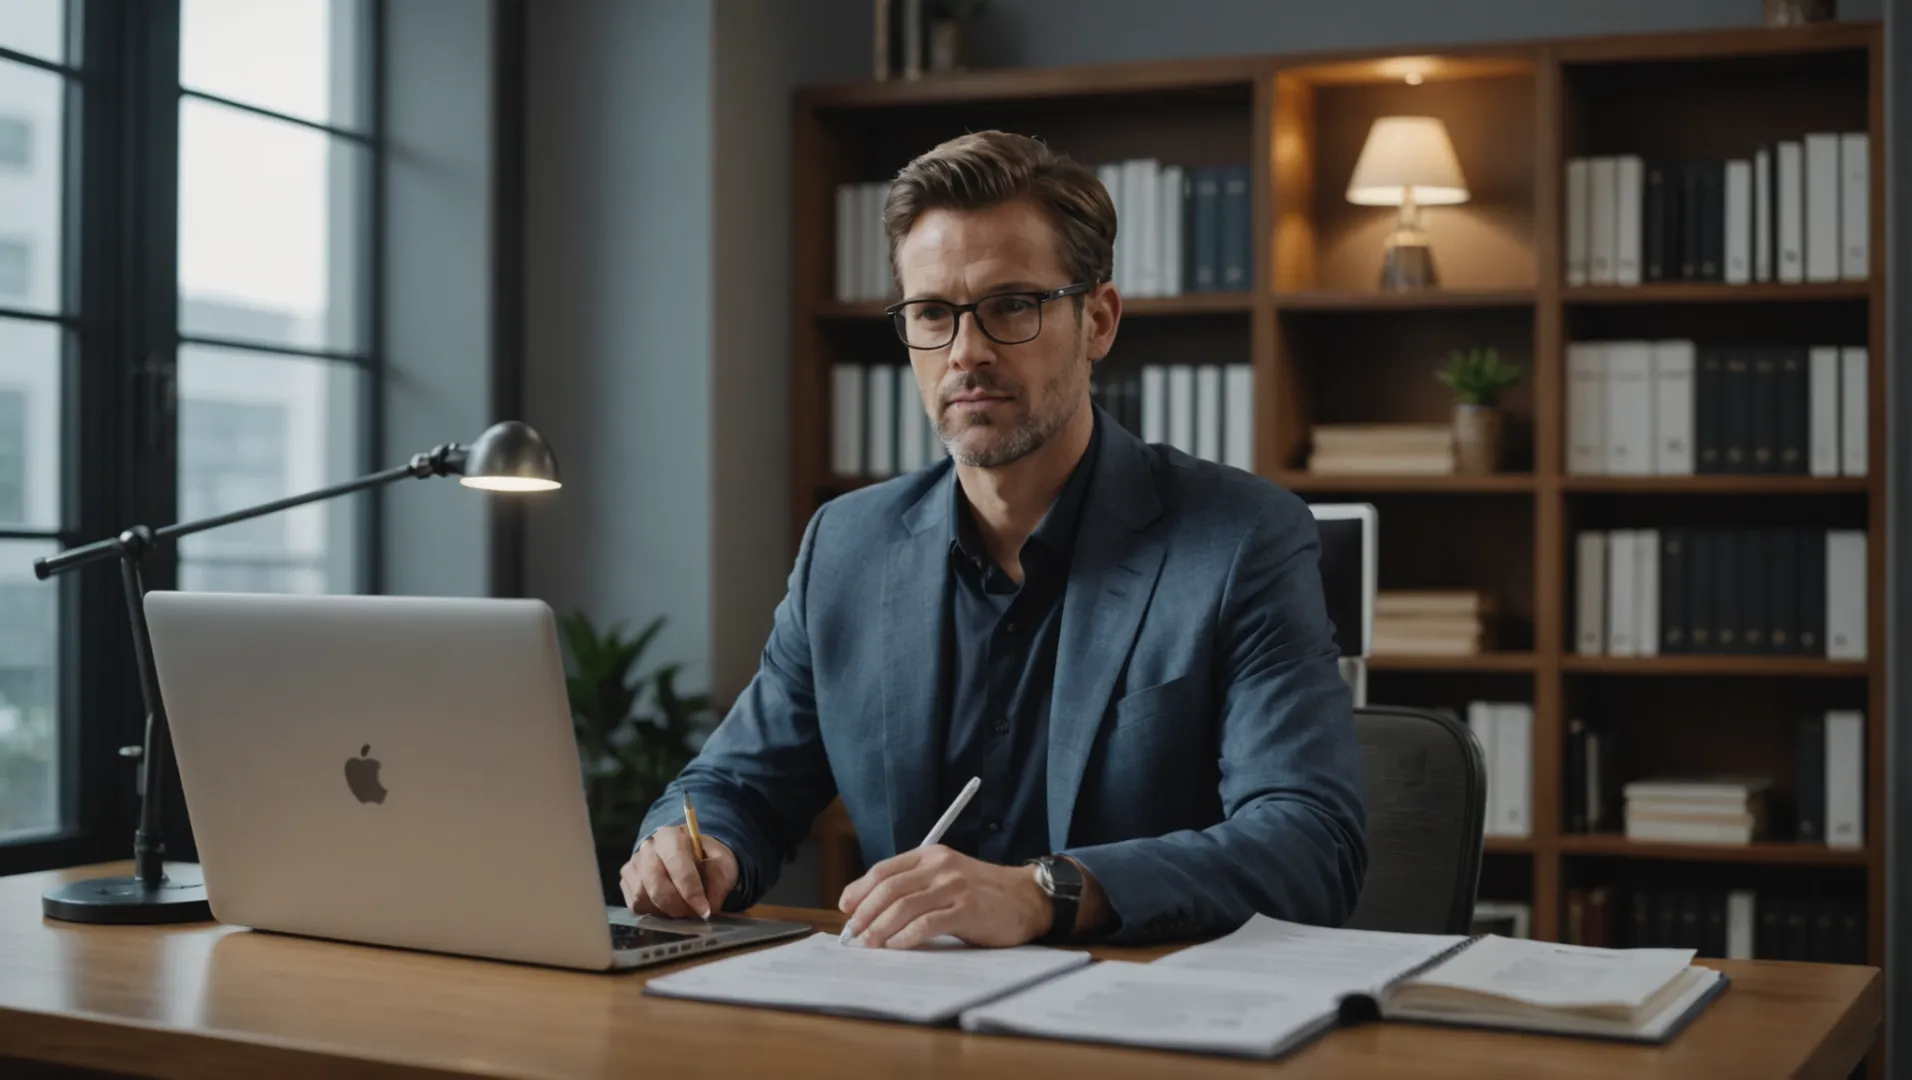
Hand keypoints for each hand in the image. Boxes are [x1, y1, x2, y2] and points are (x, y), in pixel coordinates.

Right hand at [620, 826, 737, 919]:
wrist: (692, 858)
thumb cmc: (707, 860)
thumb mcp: (722, 865)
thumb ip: (719, 881)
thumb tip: (710, 906)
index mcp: (672, 836)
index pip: (676, 863)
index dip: (690, 890)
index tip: (704, 910)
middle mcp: (648, 847)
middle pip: (655, 883)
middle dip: (677, 905)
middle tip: (693, 915)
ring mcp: (634, 864)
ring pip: (642, 896)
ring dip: (665, 911)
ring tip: (683, 911)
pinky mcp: (627, 881)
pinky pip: (635, 904)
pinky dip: (653, 912)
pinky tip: (668, 908)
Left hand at [836, 844, 1049, 948]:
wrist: (1027, 897)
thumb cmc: (983, 893)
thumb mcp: (947, 878)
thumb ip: (916, 887)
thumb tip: (873, 910)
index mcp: (931, 856)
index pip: (885, 870)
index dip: (860, 889)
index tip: (846, 909)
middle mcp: (940, 867)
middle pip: (890, 887)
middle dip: (865, 912)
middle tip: (853, 933)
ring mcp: (954, 887)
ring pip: (904, 905)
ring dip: (881, 927)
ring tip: (869, 943)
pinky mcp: (968, 910)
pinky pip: (928, 923)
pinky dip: (907, 936)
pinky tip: (896, 945)